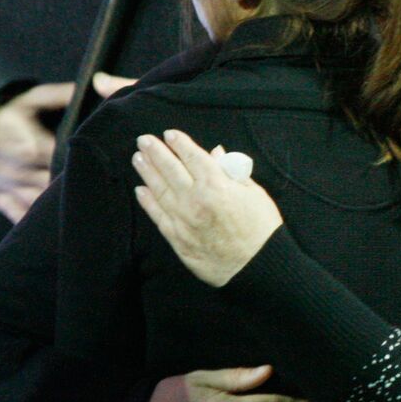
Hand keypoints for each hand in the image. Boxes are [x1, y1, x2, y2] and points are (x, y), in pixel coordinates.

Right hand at [0, 73, 137, 221]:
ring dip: (61, 204)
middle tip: (103, 184)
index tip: (107, 160)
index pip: (67, 160)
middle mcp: (21, 171)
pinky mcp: (1, 199)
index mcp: (31, 147)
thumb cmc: (2, 116)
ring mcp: (10, 188)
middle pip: (58, 184)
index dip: (87, 160)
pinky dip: (37, 219)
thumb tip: (93, 85)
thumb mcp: (28, 100)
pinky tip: (59, 219)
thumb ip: (58, 95)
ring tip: (88, 202)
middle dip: (78, 183)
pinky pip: (21, 215)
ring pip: (43, 203)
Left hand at [131, 129, 282, 286]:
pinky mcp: (177, 238)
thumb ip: (233, 172)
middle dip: (156, 152)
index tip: (169, 134)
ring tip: (138, 158)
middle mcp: (195, 200)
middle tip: (144, 140)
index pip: (193, 157)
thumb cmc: (262, 229)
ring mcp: (183, 220)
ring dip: (147, 172)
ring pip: (159, 190)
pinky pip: (158, 216)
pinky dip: (148, 202)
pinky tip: (140, 190)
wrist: (258, 267)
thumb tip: (217, 154)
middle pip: (170, 170)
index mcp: (217, 186)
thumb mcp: (255, 194)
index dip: (180, 144)